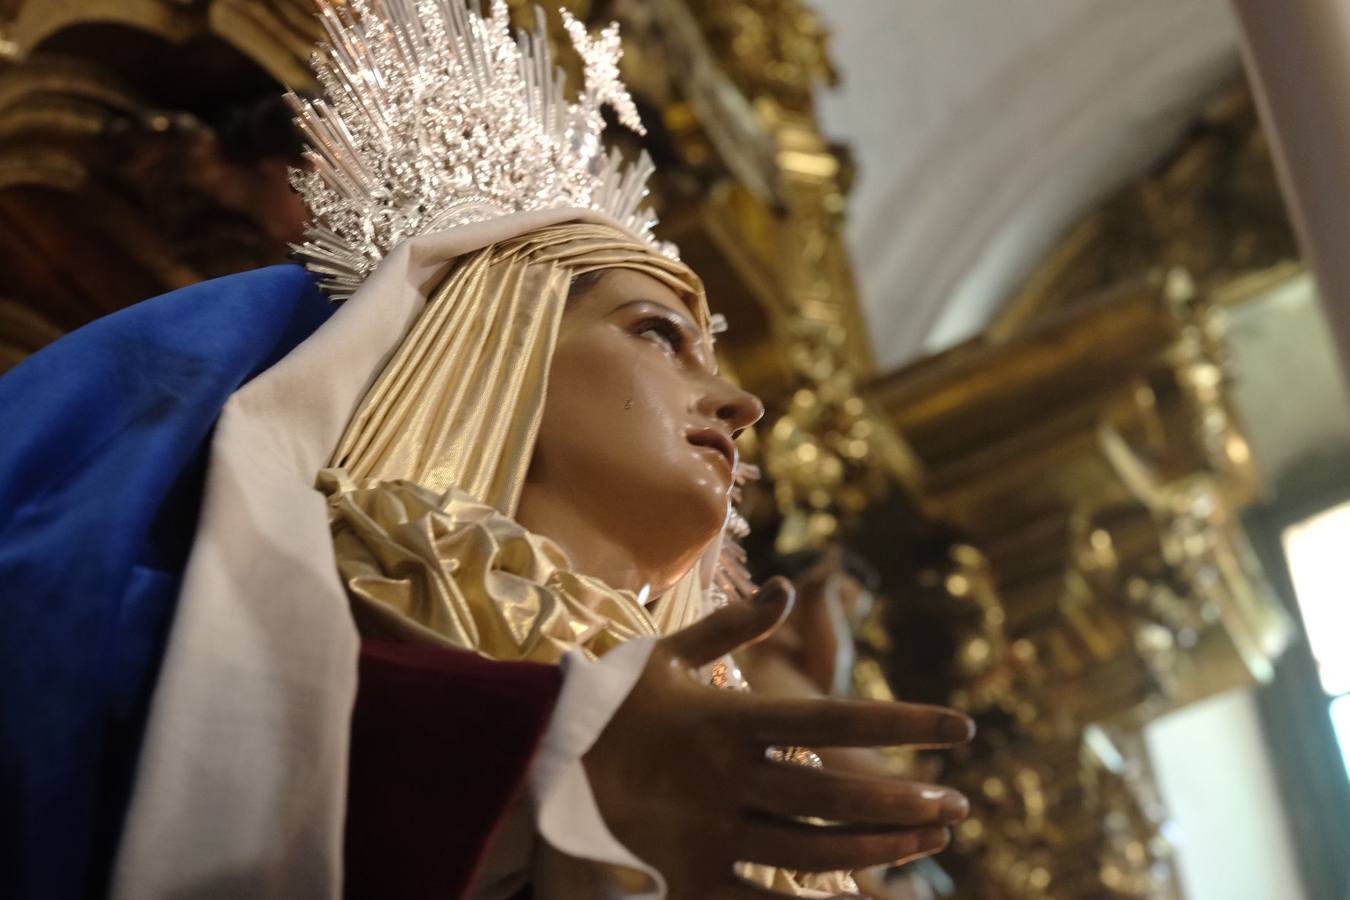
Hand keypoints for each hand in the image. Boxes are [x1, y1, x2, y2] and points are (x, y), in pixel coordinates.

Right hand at [584, 578, 972, 898]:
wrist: (533, 768)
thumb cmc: (607, 706)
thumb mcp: (666, 655)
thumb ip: (732, 627)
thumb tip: (787, 587)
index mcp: (728, 720)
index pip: (835, 721)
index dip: (904, 724)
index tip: (961, 728)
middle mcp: (727, 779)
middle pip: (835, 796)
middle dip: (904, 801)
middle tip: (957, 805)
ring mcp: (709, 833)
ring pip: (813, 850)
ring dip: (878, 848)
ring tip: (928, 841)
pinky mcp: (692, 879)